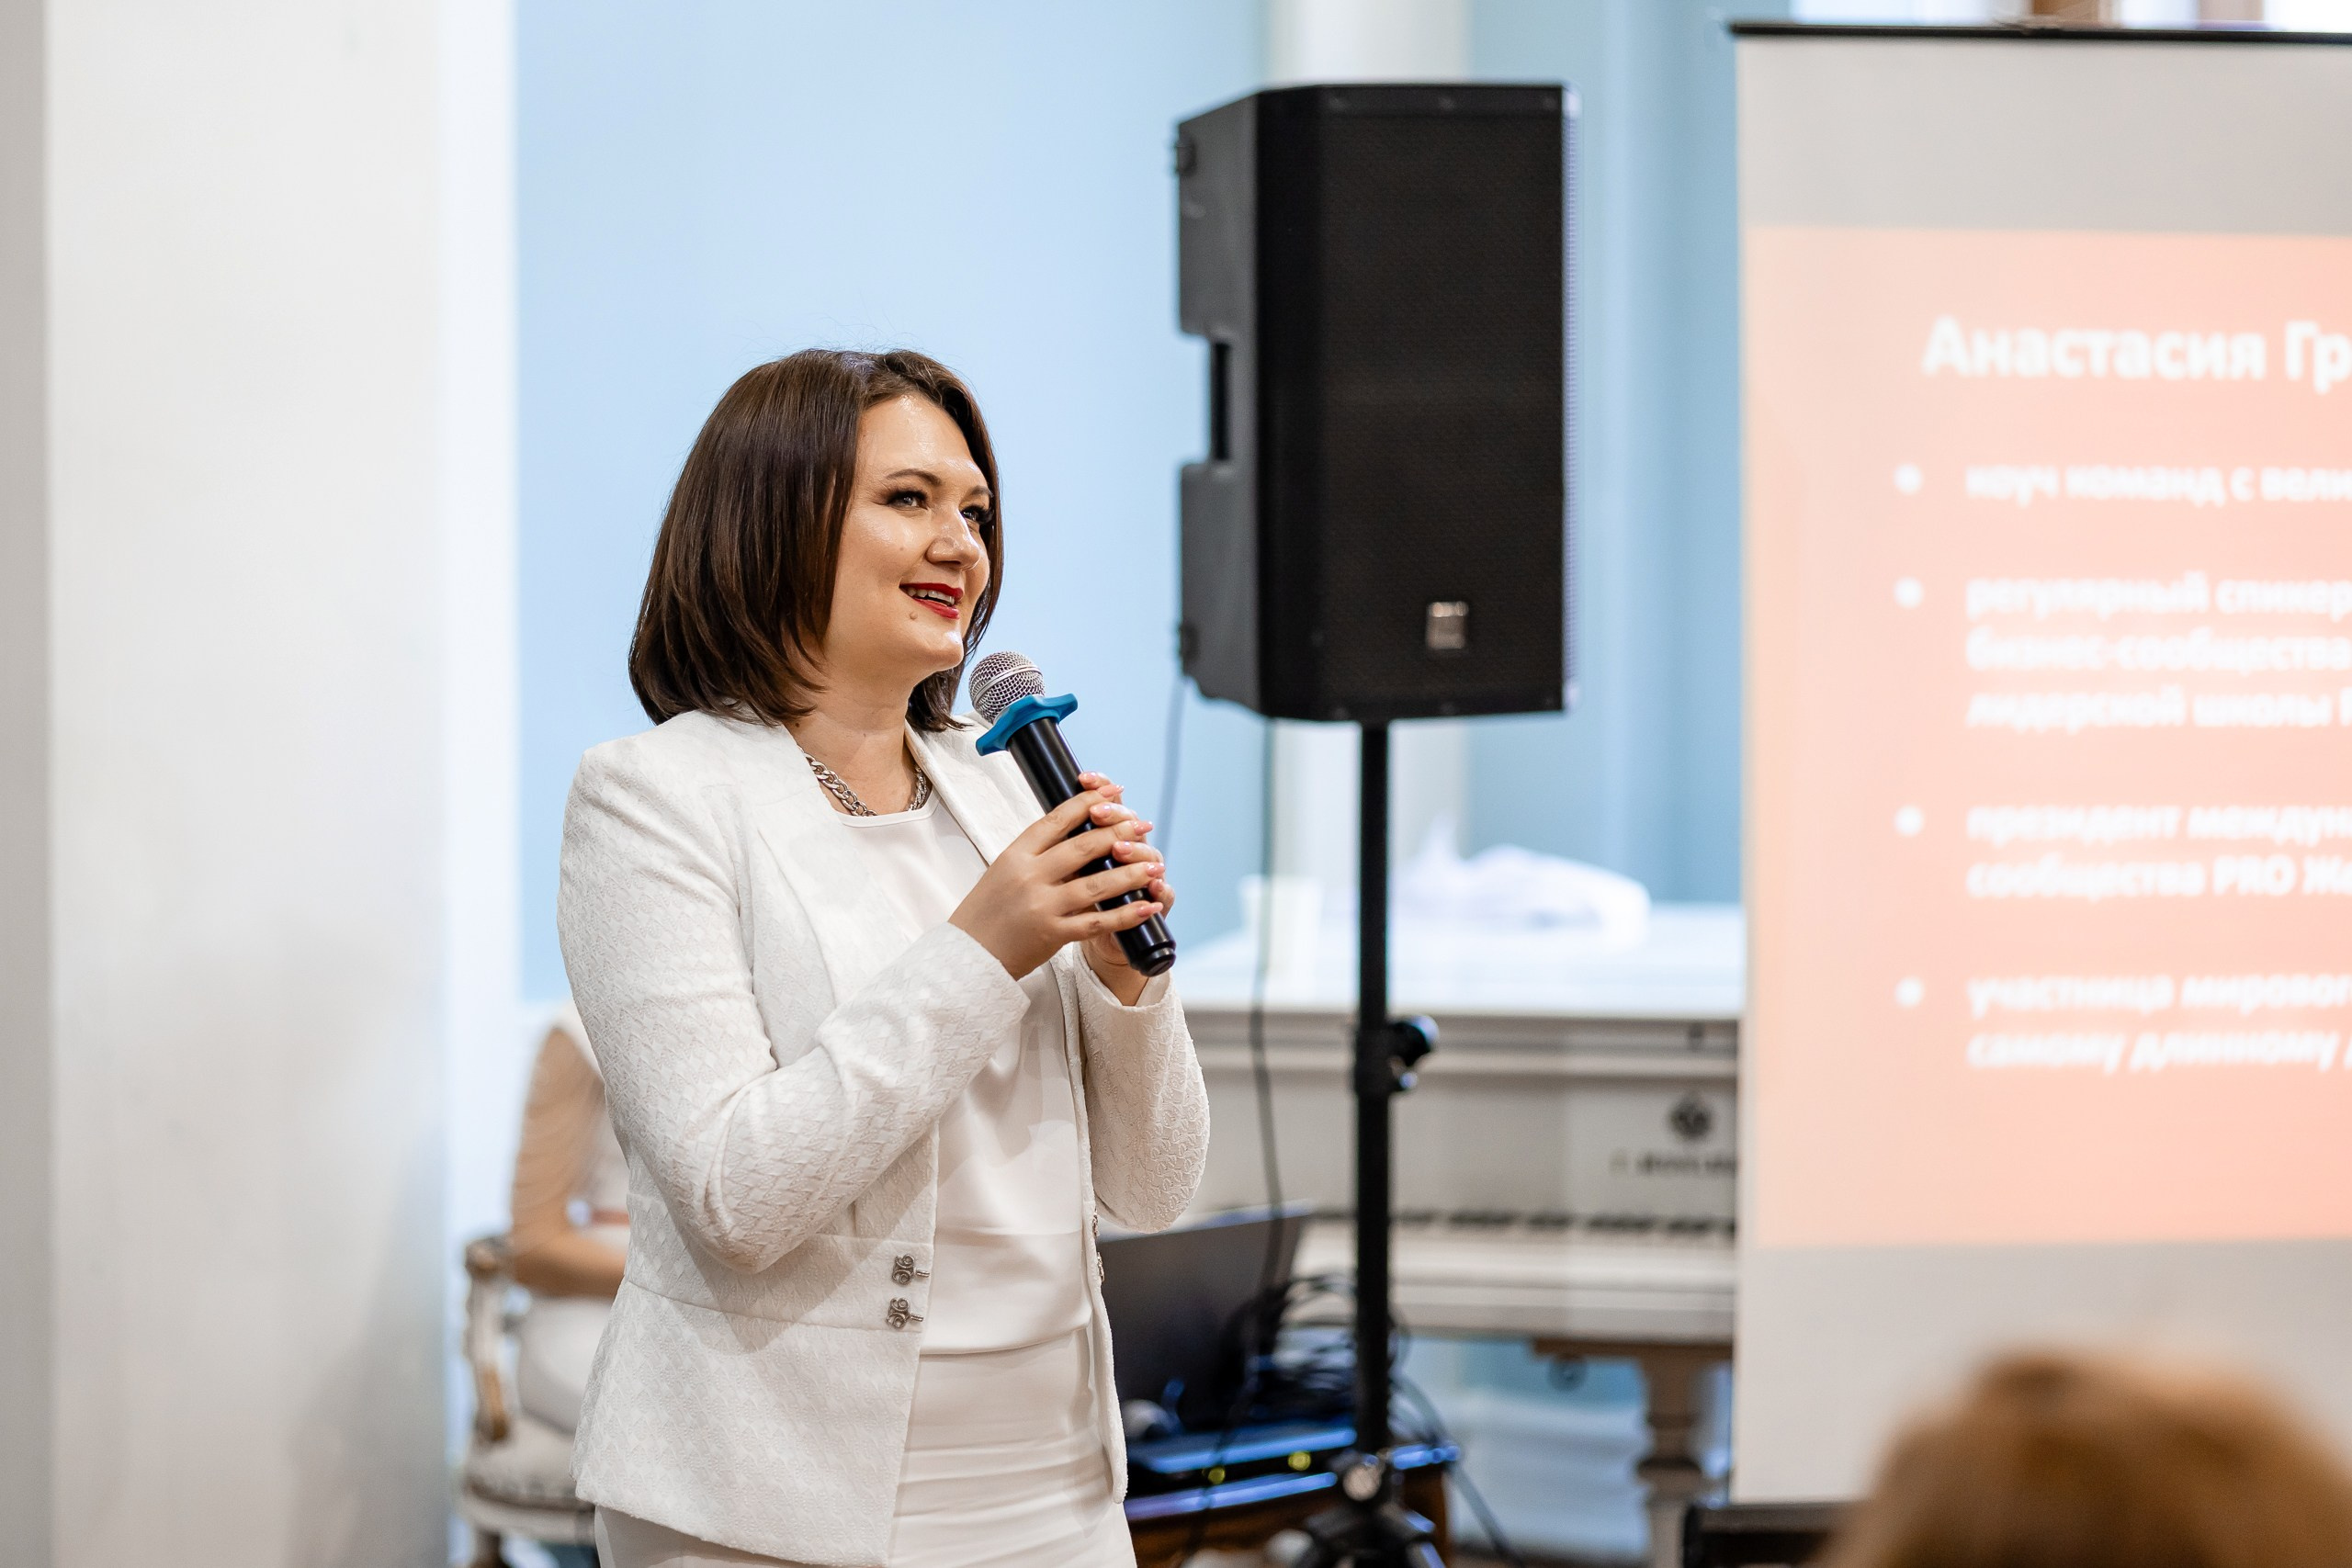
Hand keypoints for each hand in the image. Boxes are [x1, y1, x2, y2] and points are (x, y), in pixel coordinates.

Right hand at [948, 775, 1165, 985]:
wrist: (969, 955)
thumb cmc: (987, 912)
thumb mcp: (1004, 871)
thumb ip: (1036, 853)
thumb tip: (1074, 830)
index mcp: (1016, 855)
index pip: (1057, 819)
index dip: (1088, 802)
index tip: (1112, 791)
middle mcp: (1030, 876)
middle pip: (1083, 847)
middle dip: (1119, 833)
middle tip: (1143, 826)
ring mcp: (1042, 905)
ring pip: (1097, 883)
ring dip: (1131, 873)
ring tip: (1154, 865)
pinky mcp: (1053, 934)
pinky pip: (1097, 922)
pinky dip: (1125, 914)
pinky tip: (1145, 907)